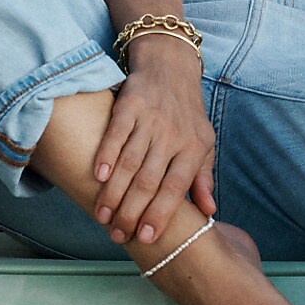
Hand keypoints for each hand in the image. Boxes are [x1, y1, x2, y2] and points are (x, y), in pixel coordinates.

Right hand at [91, 45, 215, 245]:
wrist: (170, 67)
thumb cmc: (187, 114)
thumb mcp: (203, 143)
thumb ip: (203, 178)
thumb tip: (209, 212)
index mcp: (194, 148)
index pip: (176, 188)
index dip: (160, 214)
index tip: (144, 237)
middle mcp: (173, 135)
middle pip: (149, 180)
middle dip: (131, 212)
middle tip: (117, 235)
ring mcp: (151, 119)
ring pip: (130, 162)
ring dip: (114, 192)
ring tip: (102, 216)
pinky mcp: (130, 105)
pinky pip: (116, 134)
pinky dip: (105, 155)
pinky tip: (96, 177)